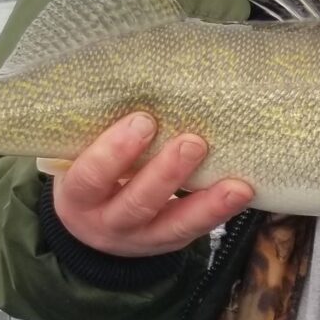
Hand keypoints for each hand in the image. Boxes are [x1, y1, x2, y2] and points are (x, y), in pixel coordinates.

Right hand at [52, 112, 254, 255]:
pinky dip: (219, 212)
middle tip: (193, 141)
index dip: (114, 151)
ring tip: (236, 185)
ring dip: (207, 204)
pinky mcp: (168, 242)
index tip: (143, 119)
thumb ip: (102, 128)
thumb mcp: (81, 153)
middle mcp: (106, 222)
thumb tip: (143, 77)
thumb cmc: (90, 168)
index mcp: (78, 195)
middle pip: (136, 203)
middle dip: (166, 173)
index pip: (90, 177)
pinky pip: (194, 231)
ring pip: (173, 225)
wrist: (89, 222)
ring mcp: (139, 238)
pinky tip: (242, 193)